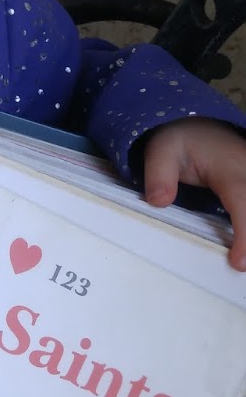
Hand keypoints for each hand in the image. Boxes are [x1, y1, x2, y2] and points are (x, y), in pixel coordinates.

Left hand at [143, 120, 245, 269]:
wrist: (199, 126)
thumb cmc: (181, 140)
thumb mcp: (162, 150)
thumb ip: (159, 175)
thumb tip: (159, 202)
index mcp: (231, 169)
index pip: (244, 203)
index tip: (240, 263)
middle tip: (241, 270)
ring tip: (242, 262)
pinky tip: (243, 253)